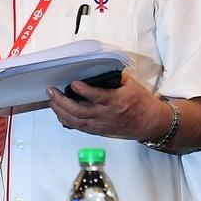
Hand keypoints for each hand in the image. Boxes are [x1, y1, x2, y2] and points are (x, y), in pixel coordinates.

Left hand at [45, 75, 167, 141]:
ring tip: (51, 100)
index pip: (97, 96)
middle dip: (62, 101)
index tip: (73, 83)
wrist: (149, 122)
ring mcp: (100, 125)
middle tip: (51, 91)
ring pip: (75, 121)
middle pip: (79, 111)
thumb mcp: (130, 83)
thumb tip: (94, 69)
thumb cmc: (140, 101)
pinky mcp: (98, 131)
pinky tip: (59, 112)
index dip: (84, 91)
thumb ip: (112, 77)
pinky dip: (66, 120)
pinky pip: (78, 127)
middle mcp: (106, 115)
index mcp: (116, 101)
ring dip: (60, 111)